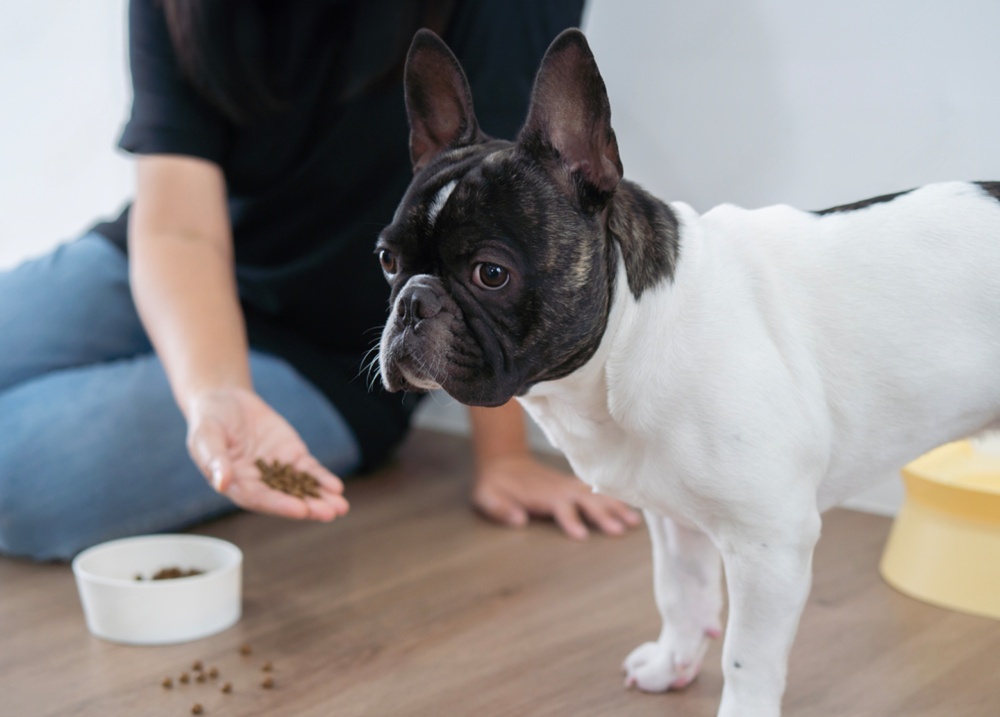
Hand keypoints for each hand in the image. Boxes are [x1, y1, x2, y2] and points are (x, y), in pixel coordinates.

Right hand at [185, 387, 349, 520]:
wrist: (224, 400)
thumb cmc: (209, 421)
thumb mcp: (206, 436)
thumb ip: (215, 459)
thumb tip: (222, 483)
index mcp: (236, 484)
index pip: (261, 499)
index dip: (281, 504)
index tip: (301, 510)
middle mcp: (259, 483)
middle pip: (286, 498)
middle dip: (309, 506)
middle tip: (330, 513)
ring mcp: (277, 470)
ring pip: (302, 488)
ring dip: (321, 498)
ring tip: (341, 506)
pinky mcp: (290, 456)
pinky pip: (308, 470)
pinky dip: (322, 479)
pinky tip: (336, 487)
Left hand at [471, 454, 640, 539]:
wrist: (503, 462)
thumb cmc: (495, 485)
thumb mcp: (487, 496)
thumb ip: (501, 508)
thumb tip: (518, 520)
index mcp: (543, 495)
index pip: (561, 508)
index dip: (571, 521)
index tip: (582, 535)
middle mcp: (560, 489)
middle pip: (586, 502)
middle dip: (603, 515)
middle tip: (620, 530)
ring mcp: (569, 485)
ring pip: (596, 495)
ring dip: (616, 506)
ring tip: (635, 521)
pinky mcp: (573, 485)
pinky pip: (597, 490)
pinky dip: (614, 496)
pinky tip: (631, 506)